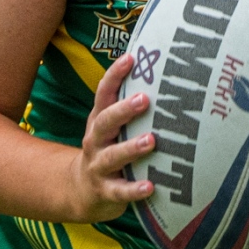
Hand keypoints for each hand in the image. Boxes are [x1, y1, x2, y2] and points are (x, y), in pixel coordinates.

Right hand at [65, 53, 157, 221]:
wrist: (81, 189)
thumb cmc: (108, 149)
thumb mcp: (112, 128)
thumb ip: (130, 109)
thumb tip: (167, 76)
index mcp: (99, 120)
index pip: (103, 94)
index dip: (114, 75)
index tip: (131, 58)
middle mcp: (95, 140)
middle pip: (105, 122)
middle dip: (123, 110)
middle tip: (144, 99)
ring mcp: (98, 166)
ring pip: (112, 156)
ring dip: (131, 148)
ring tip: (151, 141)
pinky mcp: (105, 191)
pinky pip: (119, 191)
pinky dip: (134, 190)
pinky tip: (150, 187)